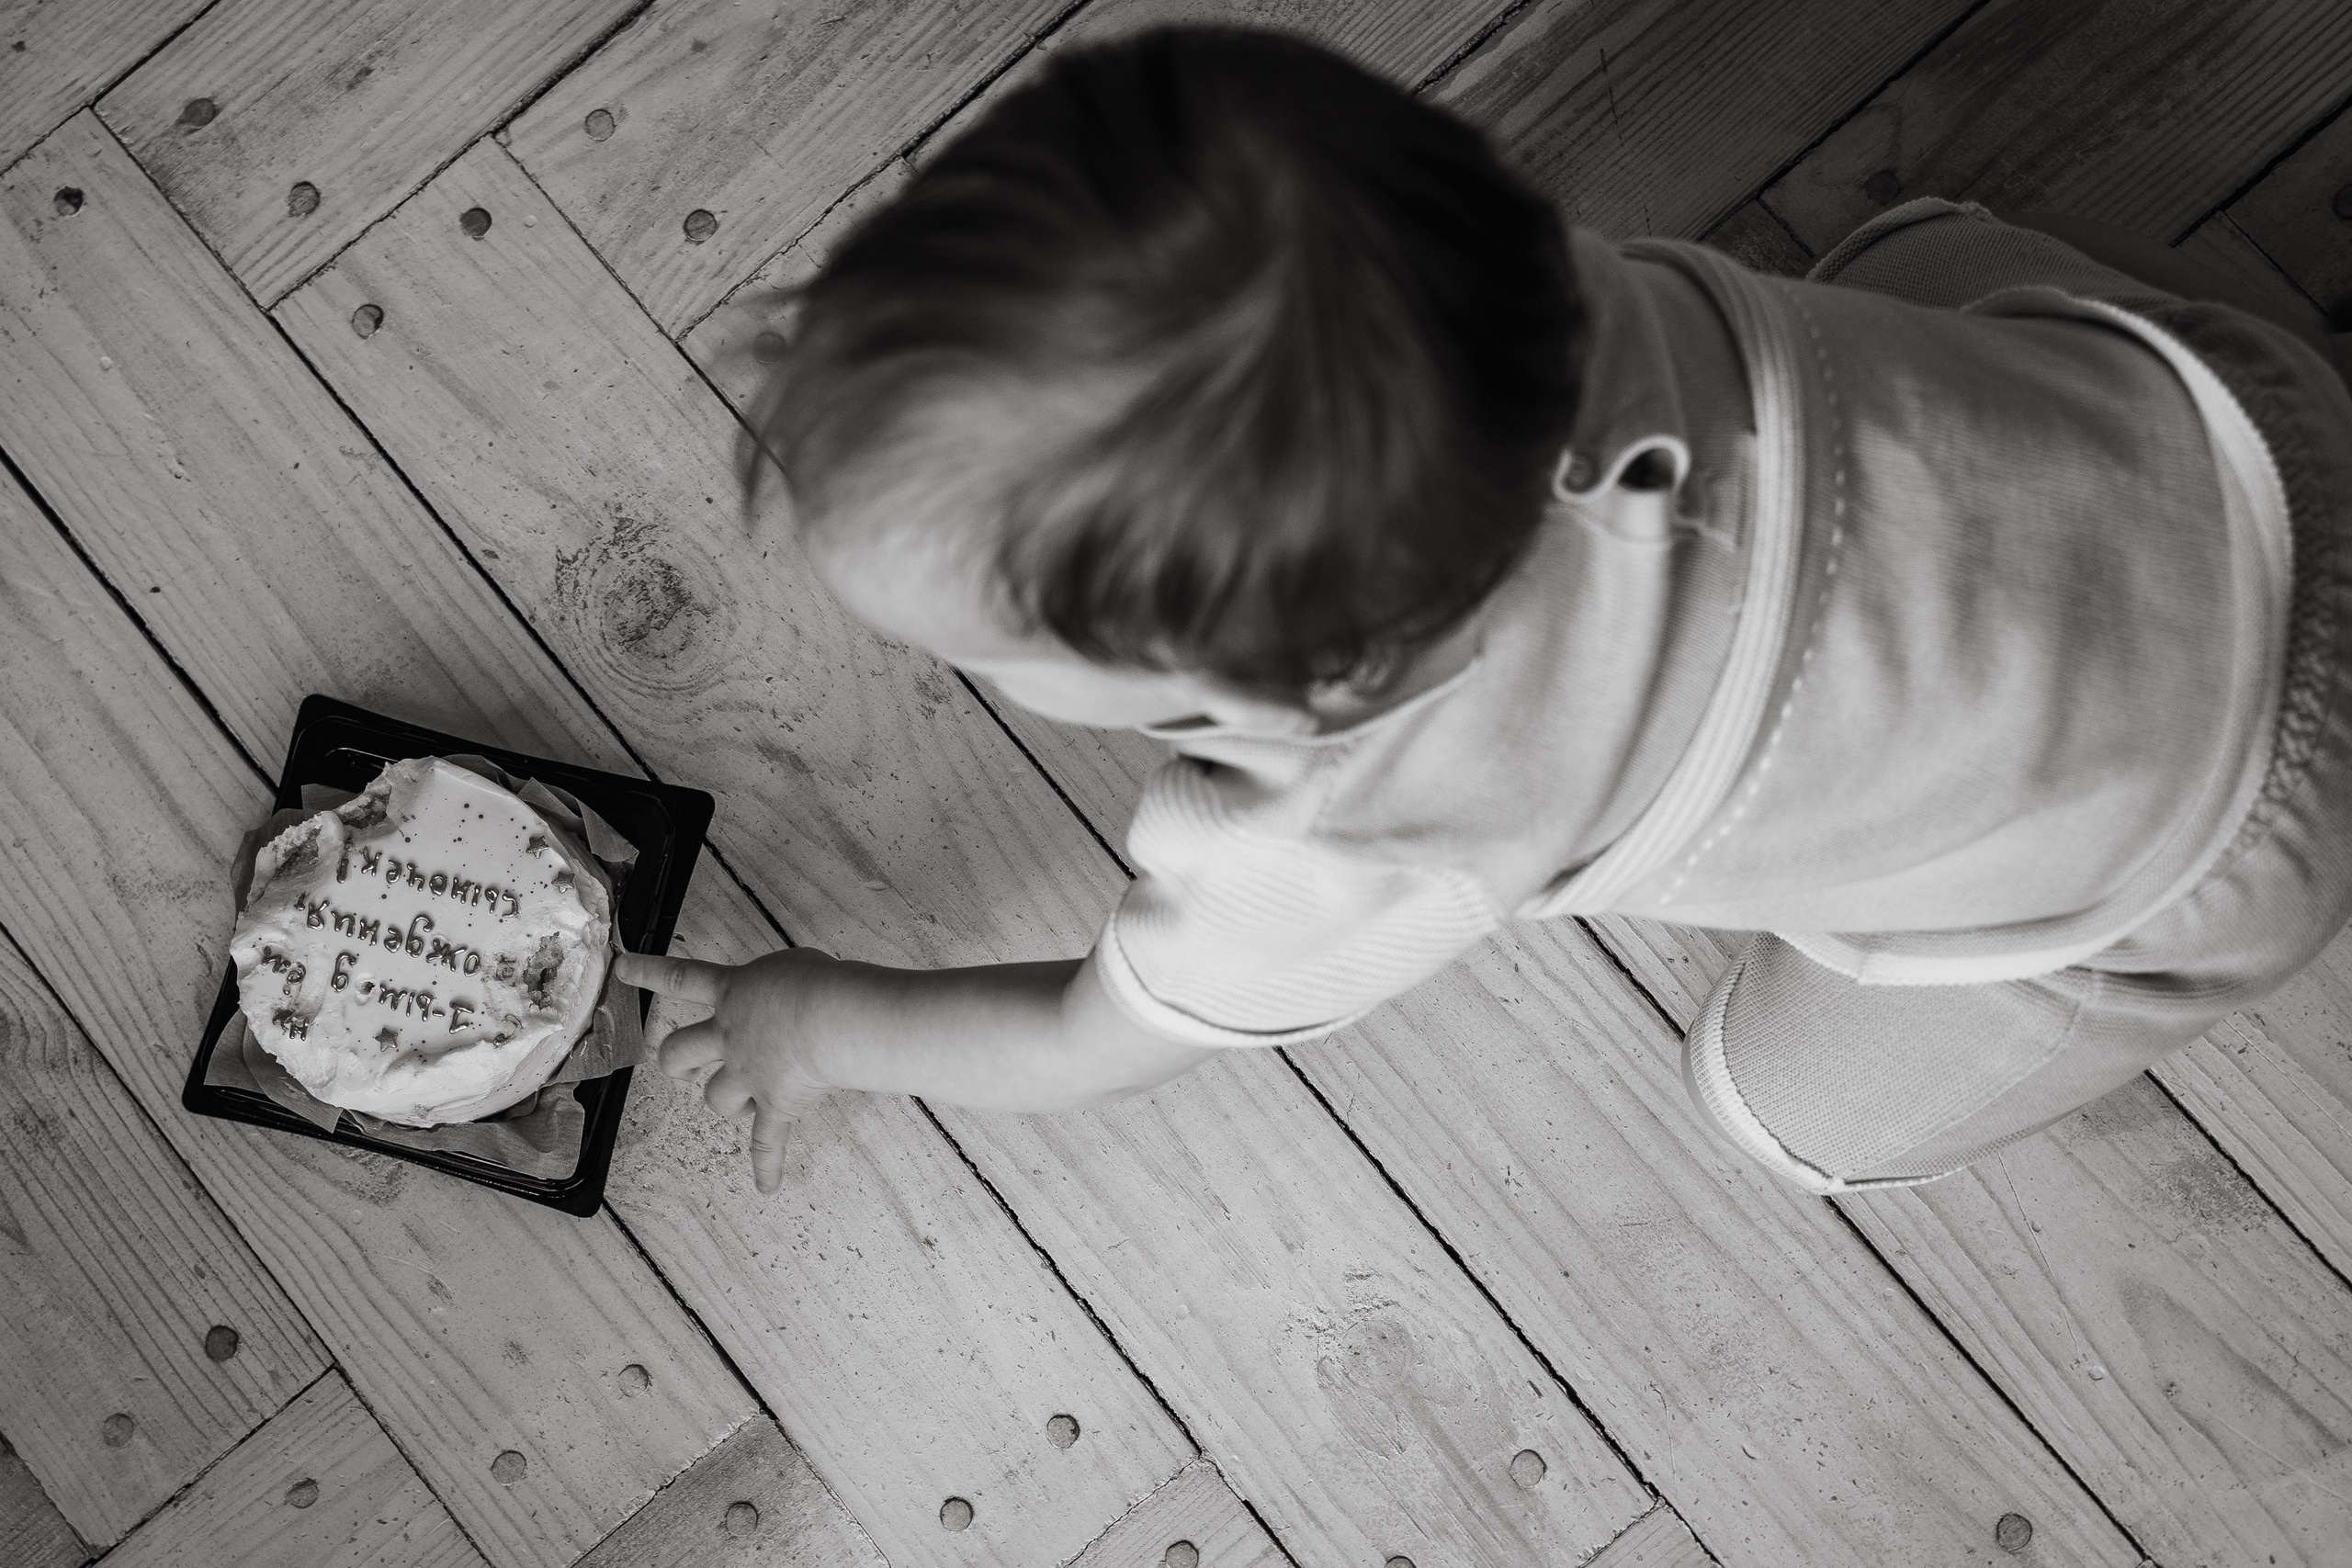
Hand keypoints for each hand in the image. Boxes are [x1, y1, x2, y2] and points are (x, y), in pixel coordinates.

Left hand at [617, 947, 840, 1193]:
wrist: (828, 1018)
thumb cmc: (820, 983)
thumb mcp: (795, 966)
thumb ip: (781, 984)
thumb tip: (796, 994)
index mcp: (735, 994)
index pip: (682, 978)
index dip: (649, 972)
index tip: (622, 968)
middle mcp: (731, 1036)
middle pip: (680, 1050)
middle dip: (675, 1060)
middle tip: (678, 1065)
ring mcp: (748, 1074)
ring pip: (718, 1097)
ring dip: (729, 1101)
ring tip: (749, 1102)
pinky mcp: (775, 1105)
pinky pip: (767, 1142)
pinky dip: (768, 1164)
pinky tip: (767, 1185)